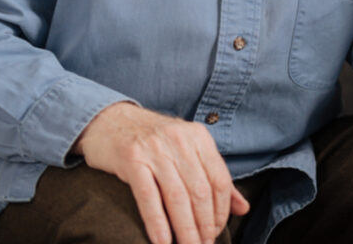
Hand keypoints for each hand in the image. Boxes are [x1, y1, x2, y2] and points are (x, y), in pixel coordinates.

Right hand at [73, 102, 248, 243]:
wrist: (108, 120)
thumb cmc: (152, 141)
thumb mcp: (187, 149)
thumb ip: (215, 177)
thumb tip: (243, 208)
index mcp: (199, 137)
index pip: (219, 180)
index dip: (221, 211)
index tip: (217, 231)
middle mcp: (180, 140)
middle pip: (200, 191)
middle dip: (204, 225)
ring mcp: (155, 149)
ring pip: (177, 198)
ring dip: (185, 229)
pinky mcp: (131, 160)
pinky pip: (149, 197)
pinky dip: (157, 223)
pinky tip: (162, 242)